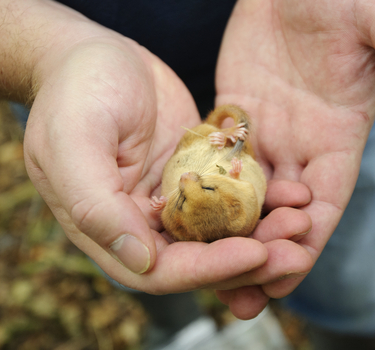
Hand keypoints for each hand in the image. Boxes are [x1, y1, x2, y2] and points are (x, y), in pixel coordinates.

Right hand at [21, 8, 279, 296]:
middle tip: (295, 250)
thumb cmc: (75, 93)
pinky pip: (233, 193)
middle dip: (250, 258)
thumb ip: (96, 205)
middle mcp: (146, 222)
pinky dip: (262, 198)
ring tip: (301, 222)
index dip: (209, 269)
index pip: (163, 270)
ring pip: (224, 229)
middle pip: (202, 257)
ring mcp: (174, 198)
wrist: (95, 56)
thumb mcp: (73, 142)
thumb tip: (140, 261)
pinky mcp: (197, 172)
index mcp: (112, 228)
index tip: (255, 254)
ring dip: (264, 232)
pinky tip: (292, 194)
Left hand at [215, 0, 374, 317]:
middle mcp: (300, 146)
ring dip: (226, 235)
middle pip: (281, 214)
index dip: (306, 242)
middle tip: (236, 294)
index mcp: (337, 138)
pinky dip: (202, 193)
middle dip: (261, 253)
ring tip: (199, 271)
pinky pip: (215, 163)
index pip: (324, 205)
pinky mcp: (232, 117)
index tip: (281, 276)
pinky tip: (179, 219)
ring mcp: (264, 134)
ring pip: (244, 197)